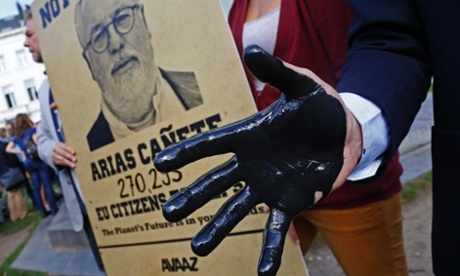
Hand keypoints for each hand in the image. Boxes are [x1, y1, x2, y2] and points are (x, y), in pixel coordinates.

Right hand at [52, 142, 76, 167]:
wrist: (50, 150)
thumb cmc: (61, 148)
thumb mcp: (63, 145)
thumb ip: (68, 148)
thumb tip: (75, 153)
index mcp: (58, 144)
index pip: (65, 147)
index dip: (69, 149)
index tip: (74, 152)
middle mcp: (55, 149)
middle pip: (63, 153)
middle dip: (69, 156)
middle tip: (75, 160)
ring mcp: (54, 155)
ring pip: (61, 159)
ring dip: (68, 163)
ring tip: (73, 165)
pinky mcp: (54, 160)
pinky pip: (60, 163)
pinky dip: (65, 165)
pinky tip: (69, 166)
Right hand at [154, 45, 361, 274]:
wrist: (345, 131)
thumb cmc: (318, 107)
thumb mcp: (300, 85)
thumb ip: (277, 71)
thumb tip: (252, 48)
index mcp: (248, 136)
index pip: (211, 145)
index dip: (186, 153)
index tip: (159, 163)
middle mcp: (251, 164)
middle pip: (215, 182)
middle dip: (192, 197)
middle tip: (167, 212)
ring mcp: (268, 186)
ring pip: (237, 211)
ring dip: (217, 229)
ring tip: (197, 250)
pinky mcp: (290, 202)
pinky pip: (276, 229)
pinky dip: (269, 251)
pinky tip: (262, 275)